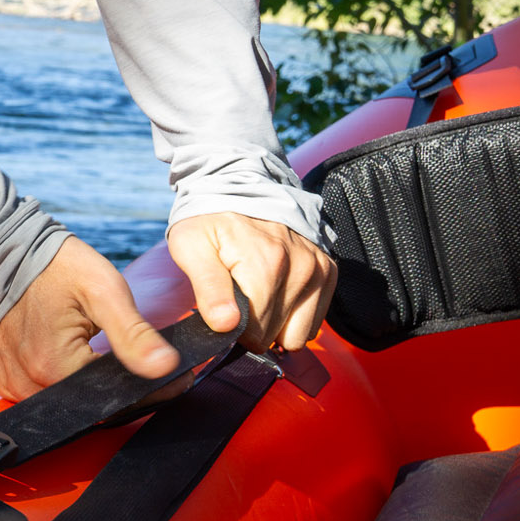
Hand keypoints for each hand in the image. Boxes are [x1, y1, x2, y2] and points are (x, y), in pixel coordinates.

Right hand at [0, 236, 179, 400]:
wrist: (1, 250)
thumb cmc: (53, 265)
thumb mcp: (103, 290)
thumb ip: (134, 334)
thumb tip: (166, 368)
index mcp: (53, 368)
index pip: (116, 399)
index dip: (148, 390)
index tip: (172, 375)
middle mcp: (29, 385)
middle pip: (91, 405)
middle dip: (120, 386)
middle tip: (133, 352)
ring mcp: (14, 384)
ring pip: (70, 403)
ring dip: (93, 386)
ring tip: (101, 349)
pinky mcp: (7, 379)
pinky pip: (46, 394)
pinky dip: (67, 381)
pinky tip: (77, 355)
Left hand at [168, 212, 336, 352]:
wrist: (240, 185)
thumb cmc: (209, 219)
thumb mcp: (191, 246)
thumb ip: (208, 288)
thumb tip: (226, 325)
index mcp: (267, 264)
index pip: (256, 333)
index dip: (234, 329)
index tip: (224, 307)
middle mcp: (301, 267)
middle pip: (276, 336)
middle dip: (255, 326)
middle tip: (239, 297)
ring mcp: (318, 269)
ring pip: (298, 335)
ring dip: (277, 323)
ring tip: (258, 294)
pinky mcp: (328, 270)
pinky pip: (313, 321)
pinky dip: (294, 313)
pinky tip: (277, 290)